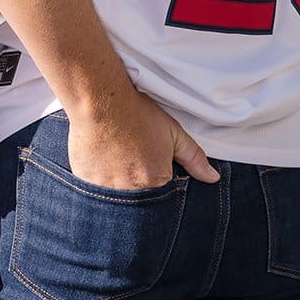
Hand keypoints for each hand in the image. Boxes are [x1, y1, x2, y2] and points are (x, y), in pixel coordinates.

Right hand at [66, 87, 218, 190]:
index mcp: (156, 181)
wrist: (100, 99)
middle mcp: (132, 191)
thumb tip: (212, 178)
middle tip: (131, 160)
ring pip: (117, 199)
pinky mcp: (86, 184)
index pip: (163, 196)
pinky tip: (100, 162)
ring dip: (118, 185)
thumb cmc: (137, 113)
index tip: (148, 164)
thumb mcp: (172, 131)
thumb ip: (194, 157)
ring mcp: (107, 190)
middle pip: (140, 201)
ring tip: (116, 160)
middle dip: (138, 186)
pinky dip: (100, 182)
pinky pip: (96, 193)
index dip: (157, 180)